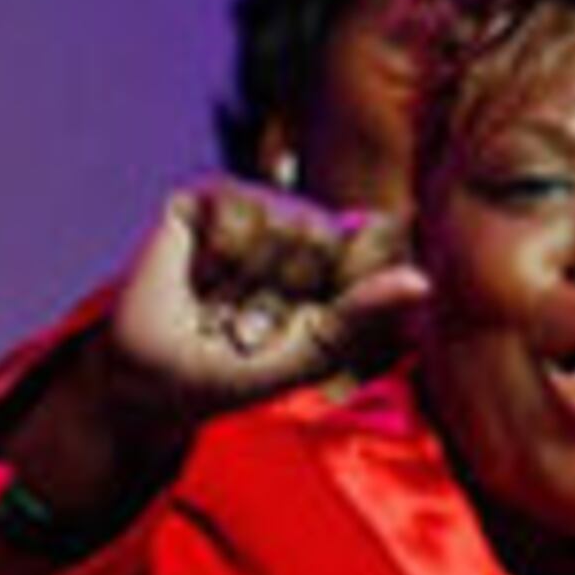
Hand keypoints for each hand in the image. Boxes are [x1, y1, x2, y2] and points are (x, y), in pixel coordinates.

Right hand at [105, 177, 427, 432]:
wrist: (151, 380)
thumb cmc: (230, 372)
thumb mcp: (309, 355)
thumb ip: (361, 316)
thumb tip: (422, 280)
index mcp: (334, 257)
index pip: (375, 237)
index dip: (345, 283)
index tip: (302, 325)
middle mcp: (298, 221)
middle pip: (328, 235)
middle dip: (287, 292)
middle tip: (247, 325)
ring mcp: (254, 204)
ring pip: (288, 220)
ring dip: (250, 279)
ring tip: (219, 303)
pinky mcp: (207, 195)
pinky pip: (240, 209)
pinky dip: (220, 254)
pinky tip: (199, 275)